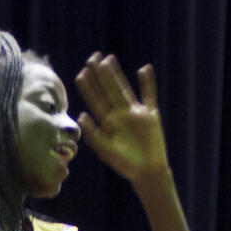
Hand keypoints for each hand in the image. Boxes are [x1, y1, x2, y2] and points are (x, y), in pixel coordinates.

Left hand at [75, 54, 171, 181]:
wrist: (146, 172)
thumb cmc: (124, 164)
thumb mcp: (105, 150)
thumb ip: (93, 134)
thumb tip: (81, 115)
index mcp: (106, 123)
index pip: (95, 100)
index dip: (89, 87)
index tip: (82, 73)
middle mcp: (119, 115)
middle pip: (107, 90)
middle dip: (100, 75)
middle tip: (92, 58)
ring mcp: (134, 113)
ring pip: (123, 89)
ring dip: (116, 75)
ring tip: (109, 59)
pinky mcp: (150, 115)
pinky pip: (149, 95)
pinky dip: (147, 83)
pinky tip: (144, 69)